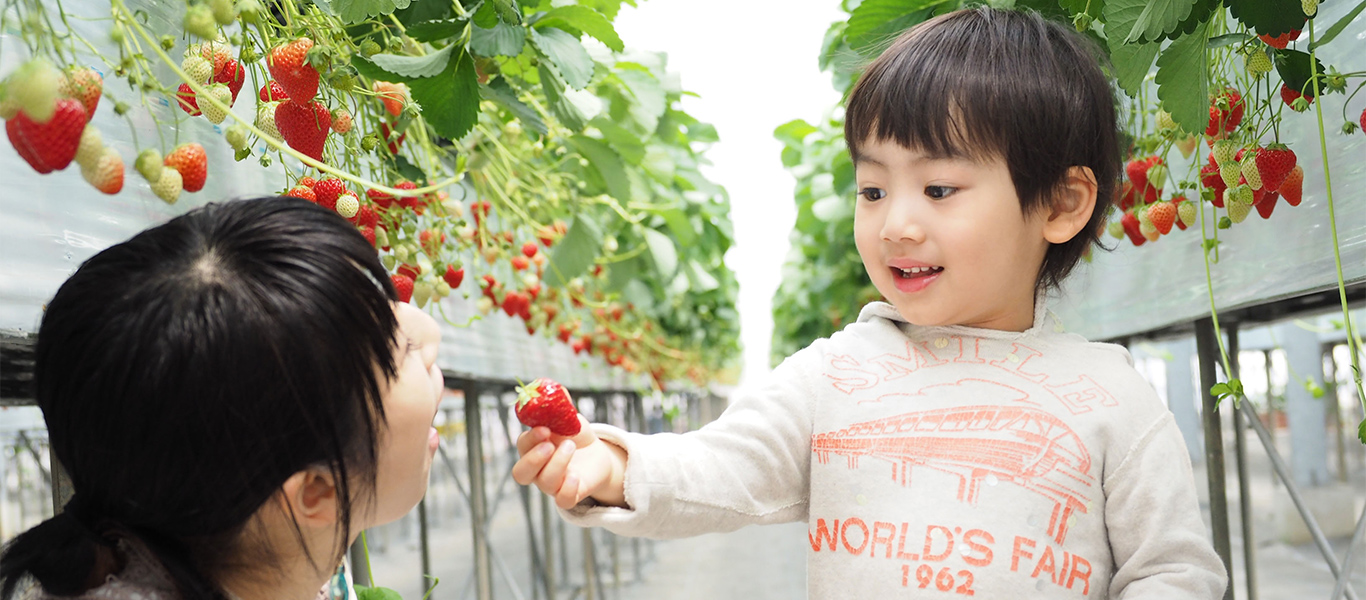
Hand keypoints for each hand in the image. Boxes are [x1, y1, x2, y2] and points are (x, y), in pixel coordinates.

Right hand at [512, 415, 627, 509]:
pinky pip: (563, 501)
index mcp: (532, 448)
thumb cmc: (575, 435)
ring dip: (557, 463)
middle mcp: (537, 469)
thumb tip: (553, 386)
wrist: (598, 453)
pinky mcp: (570, 495)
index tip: (544, 428)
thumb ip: (559, 405)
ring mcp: (553, 484)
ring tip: (571, 446)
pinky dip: (567, 490)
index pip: (521, 446)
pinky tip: (575, 476)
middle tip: (549, 443)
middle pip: (521, 473)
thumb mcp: (569, 417)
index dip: (530, 439)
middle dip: (533, 458)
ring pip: (544, 483)